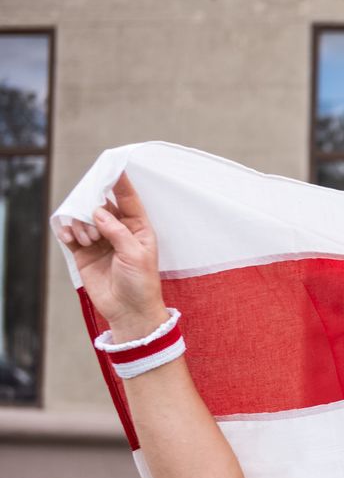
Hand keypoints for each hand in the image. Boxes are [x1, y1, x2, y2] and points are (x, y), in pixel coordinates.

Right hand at [53, 172, 167, 338]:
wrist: (129, 311)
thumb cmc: (141, 282)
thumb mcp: (136, 255)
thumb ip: (118, 231)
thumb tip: (98, 211)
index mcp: (138, 228)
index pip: (129, 200)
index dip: (121, 184)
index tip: (115, 167)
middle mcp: (118, 231)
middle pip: (101, 205)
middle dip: (94, 205)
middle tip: (92, 216)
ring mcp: (100, 240)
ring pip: (84, 218)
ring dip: (82, 223)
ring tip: (88, 239)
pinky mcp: (83, 252)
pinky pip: (70, 234)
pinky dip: (67, 231)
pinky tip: (71, 236)